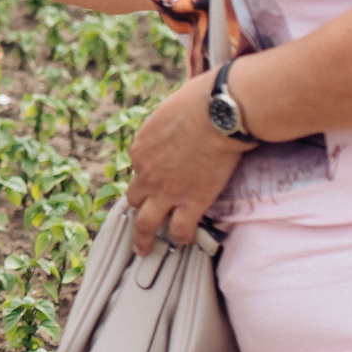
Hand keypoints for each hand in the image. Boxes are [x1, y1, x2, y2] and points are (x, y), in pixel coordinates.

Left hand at [124, 72, 250, 254]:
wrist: (217, 113)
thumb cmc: (199, 101)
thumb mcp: (171, 110)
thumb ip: (169, 125)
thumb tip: (178, 121)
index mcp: (140, 149)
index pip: (139, 168)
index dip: (149, 174)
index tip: (159, 178)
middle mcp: (146, 173)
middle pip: (134, 197)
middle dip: (139, 206)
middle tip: (143, 215)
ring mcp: (165, 191)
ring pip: (145, 224)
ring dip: (144, 239)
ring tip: (144, 250)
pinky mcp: (190, 203)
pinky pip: (179, 230)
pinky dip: (181, 237)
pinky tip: (184, 241)